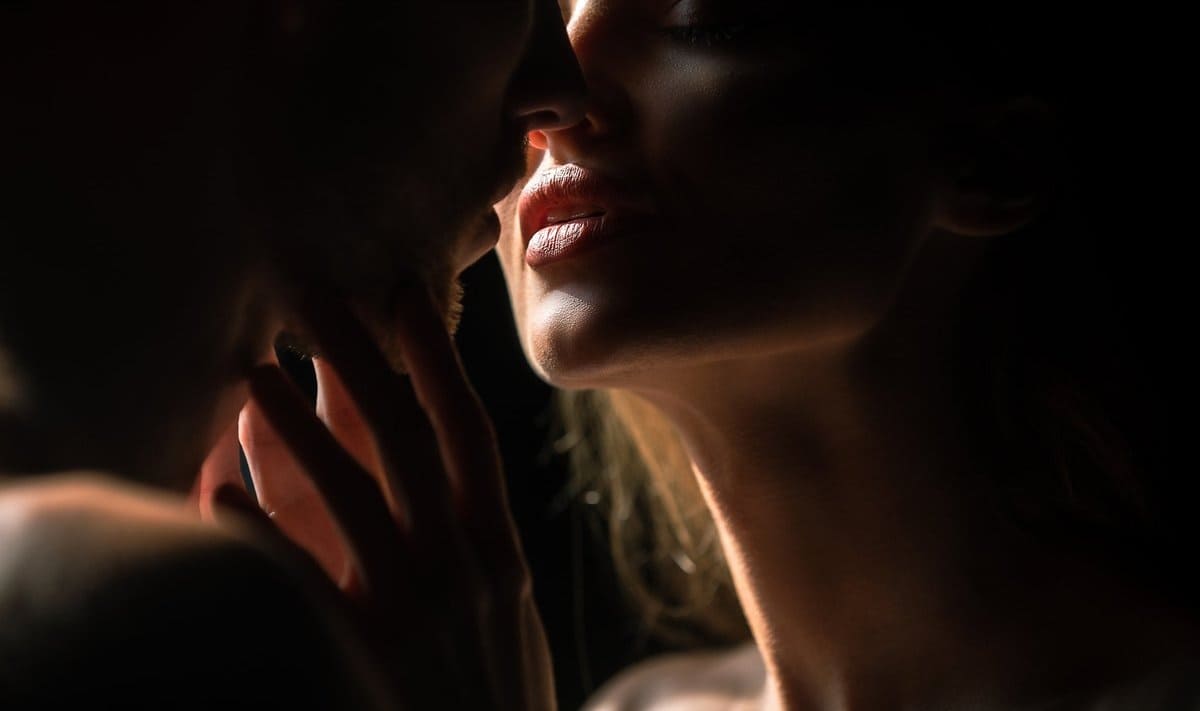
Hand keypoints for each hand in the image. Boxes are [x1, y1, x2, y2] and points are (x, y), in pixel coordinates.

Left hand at [202, 290, 555, 709]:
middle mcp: (461, 562)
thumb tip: (426, 488)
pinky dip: (260, 535)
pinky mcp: (367, 651)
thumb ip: (469, 543)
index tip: (407, 296)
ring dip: (295, 424)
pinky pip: (303, 580)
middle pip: (404, 436)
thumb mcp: (502, 615)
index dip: (436, 359)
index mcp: (498, 549)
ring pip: (350, 489)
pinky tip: (220, 495)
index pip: (467, 431)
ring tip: (249, 370)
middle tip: (313, 294)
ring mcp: (415, 605)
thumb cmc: (495, 699)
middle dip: (358, 358)